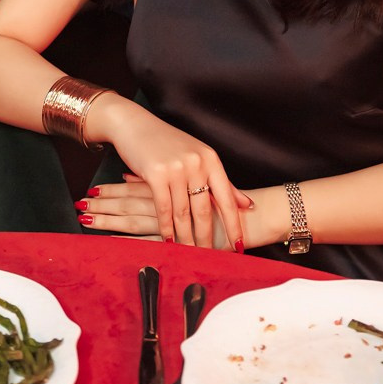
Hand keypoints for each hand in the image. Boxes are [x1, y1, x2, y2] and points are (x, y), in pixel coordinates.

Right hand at [89, 98, 246, 247]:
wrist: (134, 125)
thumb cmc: (167, 142)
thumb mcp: (199, 157)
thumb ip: (223, 183)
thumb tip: (248, 204)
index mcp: (210, 160)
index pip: (227, 198)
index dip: (234, 225)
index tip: (239, 246)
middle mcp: (196, 163)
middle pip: (205, 210)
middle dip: (208, 237)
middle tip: (211, 258)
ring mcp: (176, 169)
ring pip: (183, 212)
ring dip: (186, 237)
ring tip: (190, 254)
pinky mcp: (155, 174)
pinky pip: (163, 208)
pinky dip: (166, 228)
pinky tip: (169, 240)